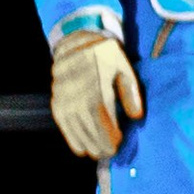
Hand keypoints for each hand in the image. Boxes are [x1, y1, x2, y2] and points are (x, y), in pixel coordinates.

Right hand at [48, 26, 142, 160]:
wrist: (77, 40)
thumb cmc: (105, 55)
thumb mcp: (123, 66)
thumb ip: (131, 91)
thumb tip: (136, 116)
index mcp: (96, 81)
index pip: (101, 115)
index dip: (108, 133)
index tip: (117, 144)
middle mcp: (77, 90)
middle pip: (87, 124)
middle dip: (98, 142)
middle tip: (109, 153)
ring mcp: (64, 96)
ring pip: (74, 126)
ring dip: (86, 143)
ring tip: (97, 153)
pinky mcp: (56, 99)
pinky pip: (62, 123)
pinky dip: (71, 137)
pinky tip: (80, 148)